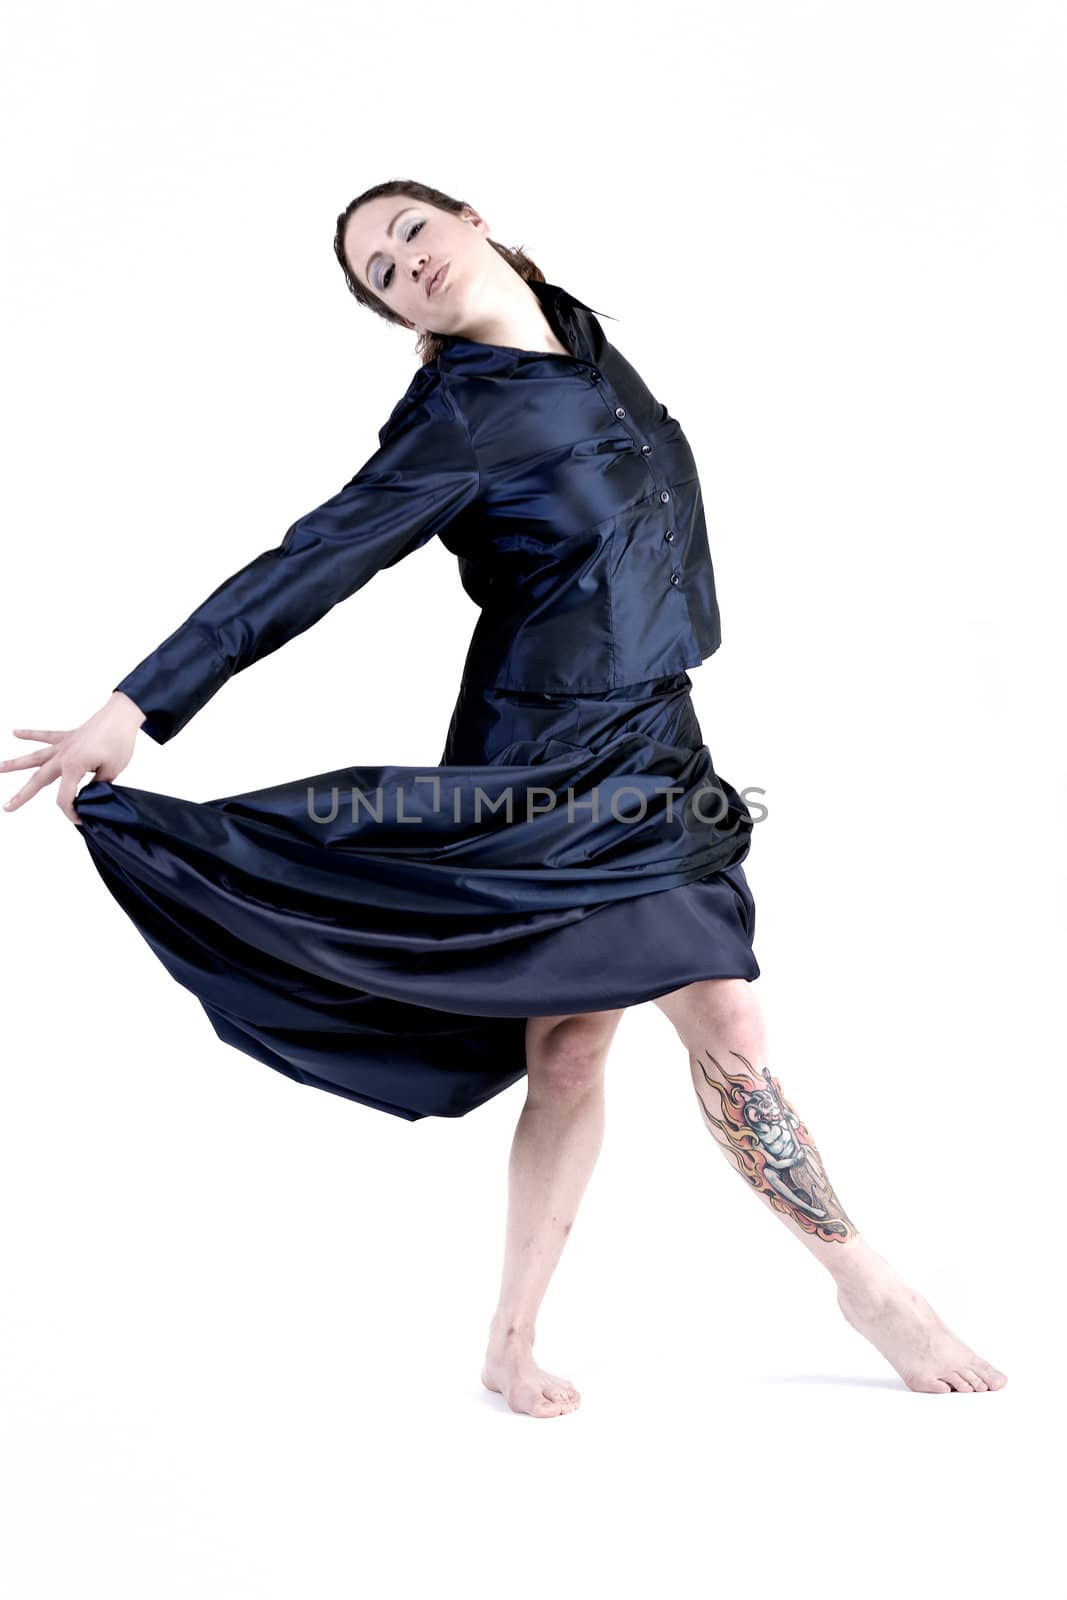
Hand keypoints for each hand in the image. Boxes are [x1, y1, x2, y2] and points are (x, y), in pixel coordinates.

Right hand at [1, 692, 146, 825]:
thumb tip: (90, 794)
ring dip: (15, 763)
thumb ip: (98, 786)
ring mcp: (62, 745)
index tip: (81, 818)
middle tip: (7, 807)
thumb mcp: (112, 771)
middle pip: (38, 780)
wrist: (122, 715)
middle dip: (22, 795)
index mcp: (73, 767)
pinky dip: (30, 734)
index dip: (71, 811)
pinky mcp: (67, 736)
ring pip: (34, 757)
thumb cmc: (119, 741)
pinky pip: (45, 735)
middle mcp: (62, 757)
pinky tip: (15, 732)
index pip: (64, 797)